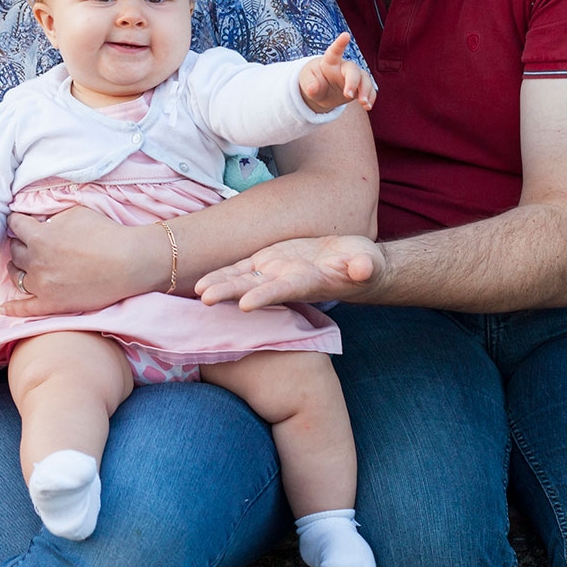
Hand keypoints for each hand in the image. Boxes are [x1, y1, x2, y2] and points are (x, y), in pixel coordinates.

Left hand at [0, 206, 154, 317]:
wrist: (129, 262)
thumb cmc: (106, 233)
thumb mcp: (75, 213)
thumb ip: (52, 218)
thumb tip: (41, 222)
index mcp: (40, 236)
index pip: (16, 225)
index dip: (18, 221)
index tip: (21, 222)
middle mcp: (36, 261)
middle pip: (14, 251)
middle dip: (18, 244)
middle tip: (25, 242)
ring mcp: (42, 285)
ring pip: (17, 277)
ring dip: (17, 269)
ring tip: (21, 266)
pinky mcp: (52, 304)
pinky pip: (25, 308)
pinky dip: (13, 308)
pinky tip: (5, 308)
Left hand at [196, 235, 383, 310]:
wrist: (353, 266)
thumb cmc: (364, 265)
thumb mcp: (369, 263)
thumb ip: (366, 265)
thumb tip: (364, 267)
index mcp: (309, 282)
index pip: (284, 290)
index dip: (265, 296)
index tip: (245, 304)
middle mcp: (287, 281)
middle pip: (253, 288)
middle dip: (230, 293)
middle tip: (205, 300)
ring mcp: (275, 273)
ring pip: (242, 279)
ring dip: (220, 285)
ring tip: (197, 293)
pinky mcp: (269, 262)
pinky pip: (242, 268)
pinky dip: (223, 273)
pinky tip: (201, 281)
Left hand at [299, 33, 376, 115]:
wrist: (321, 90)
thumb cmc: (313, 81)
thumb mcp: (306, 83)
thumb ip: (309, 85)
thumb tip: (312, 88)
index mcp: (329, 62)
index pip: (334, 51)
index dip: (340, 43)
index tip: (345, 35)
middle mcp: (344, 67)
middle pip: (353, 70)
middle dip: (353, 82)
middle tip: (348, 95)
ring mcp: (354, 76)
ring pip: (365, 79)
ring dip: (366, 91)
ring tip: (364, 104)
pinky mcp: (360, 87)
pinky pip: (370, 89)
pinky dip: (371, 97)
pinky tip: (368, 106)